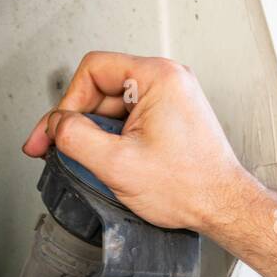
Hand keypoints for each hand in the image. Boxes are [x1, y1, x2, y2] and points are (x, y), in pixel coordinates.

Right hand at [22, 52, 255, 233]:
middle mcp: (168, 80)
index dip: (67, 101)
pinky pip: (130, 119)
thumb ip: (75, 138)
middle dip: (78, 120)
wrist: (222, 206)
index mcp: (158, 77)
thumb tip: (54, 126)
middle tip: (57, 148)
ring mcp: (172, 98)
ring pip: (114, 107)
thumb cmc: (190, 187)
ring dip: (96, 133)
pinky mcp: (172, 117)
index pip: (93, 69)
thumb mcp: (116, 164)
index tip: (57, 129)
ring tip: (95, 162)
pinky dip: (114, 139)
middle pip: (101, 88)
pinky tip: (112, 162)